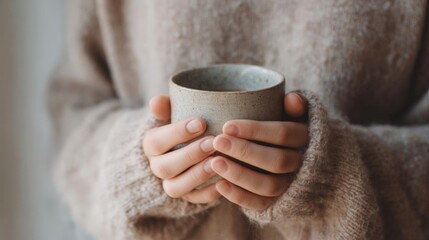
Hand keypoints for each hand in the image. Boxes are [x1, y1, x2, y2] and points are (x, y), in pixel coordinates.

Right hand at [142, 96, 220, 203]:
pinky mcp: (188, 197)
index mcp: (152, 145)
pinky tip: (224, 181)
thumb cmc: (183, 127)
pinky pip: (196, 200)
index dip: (176, 133)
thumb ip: (165, 108)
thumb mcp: (172, 115)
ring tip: (218, 162)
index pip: (156, 141)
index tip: (200, 122)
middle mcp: (158, 167)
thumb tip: (156, 101)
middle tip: (211, 143)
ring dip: (198, 175)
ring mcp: (172, 184)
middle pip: (165, 167)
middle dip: (189, 155)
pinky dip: (209, 193)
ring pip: (177, 187)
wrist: (186, 148)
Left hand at [209, 92, 308, 209]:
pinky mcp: (279, 202)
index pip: (283, 134)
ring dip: (240, 175)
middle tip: (217, 142)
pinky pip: (261, 204)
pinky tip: (219, 185)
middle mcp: (302, 164)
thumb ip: (295, 105)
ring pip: (269, 186)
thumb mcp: (295, 114)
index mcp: (306, 137)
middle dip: (245, 152)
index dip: (255, 130)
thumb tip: (291, 99)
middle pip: (276, 161)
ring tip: (215, 163)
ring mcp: (291, 185)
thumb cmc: (288, 129)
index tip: (226, 126)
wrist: (301, 158)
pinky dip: (240, 197)